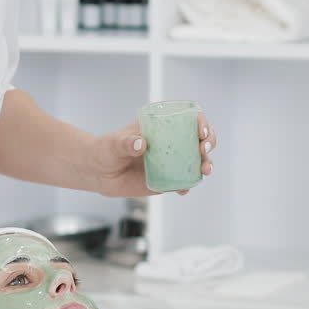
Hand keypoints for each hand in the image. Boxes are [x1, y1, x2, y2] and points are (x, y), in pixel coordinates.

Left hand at [90, 111, 216, 197]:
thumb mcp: (115, 143)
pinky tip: (184, 190)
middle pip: (201, 138)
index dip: (201, 122)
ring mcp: (171, 161)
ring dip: (206, 164)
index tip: (201, 131)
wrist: (99, 173)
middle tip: (204, 150)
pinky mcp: (167, 179)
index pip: (189, 118)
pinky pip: (183, 182)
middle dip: (209, 142)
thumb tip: (141, 144)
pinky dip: (188, 185)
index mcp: (163, 124)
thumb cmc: (106, 150)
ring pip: (197, 160)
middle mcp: (172, 141)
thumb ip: (126, 142)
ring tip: (205, 170)